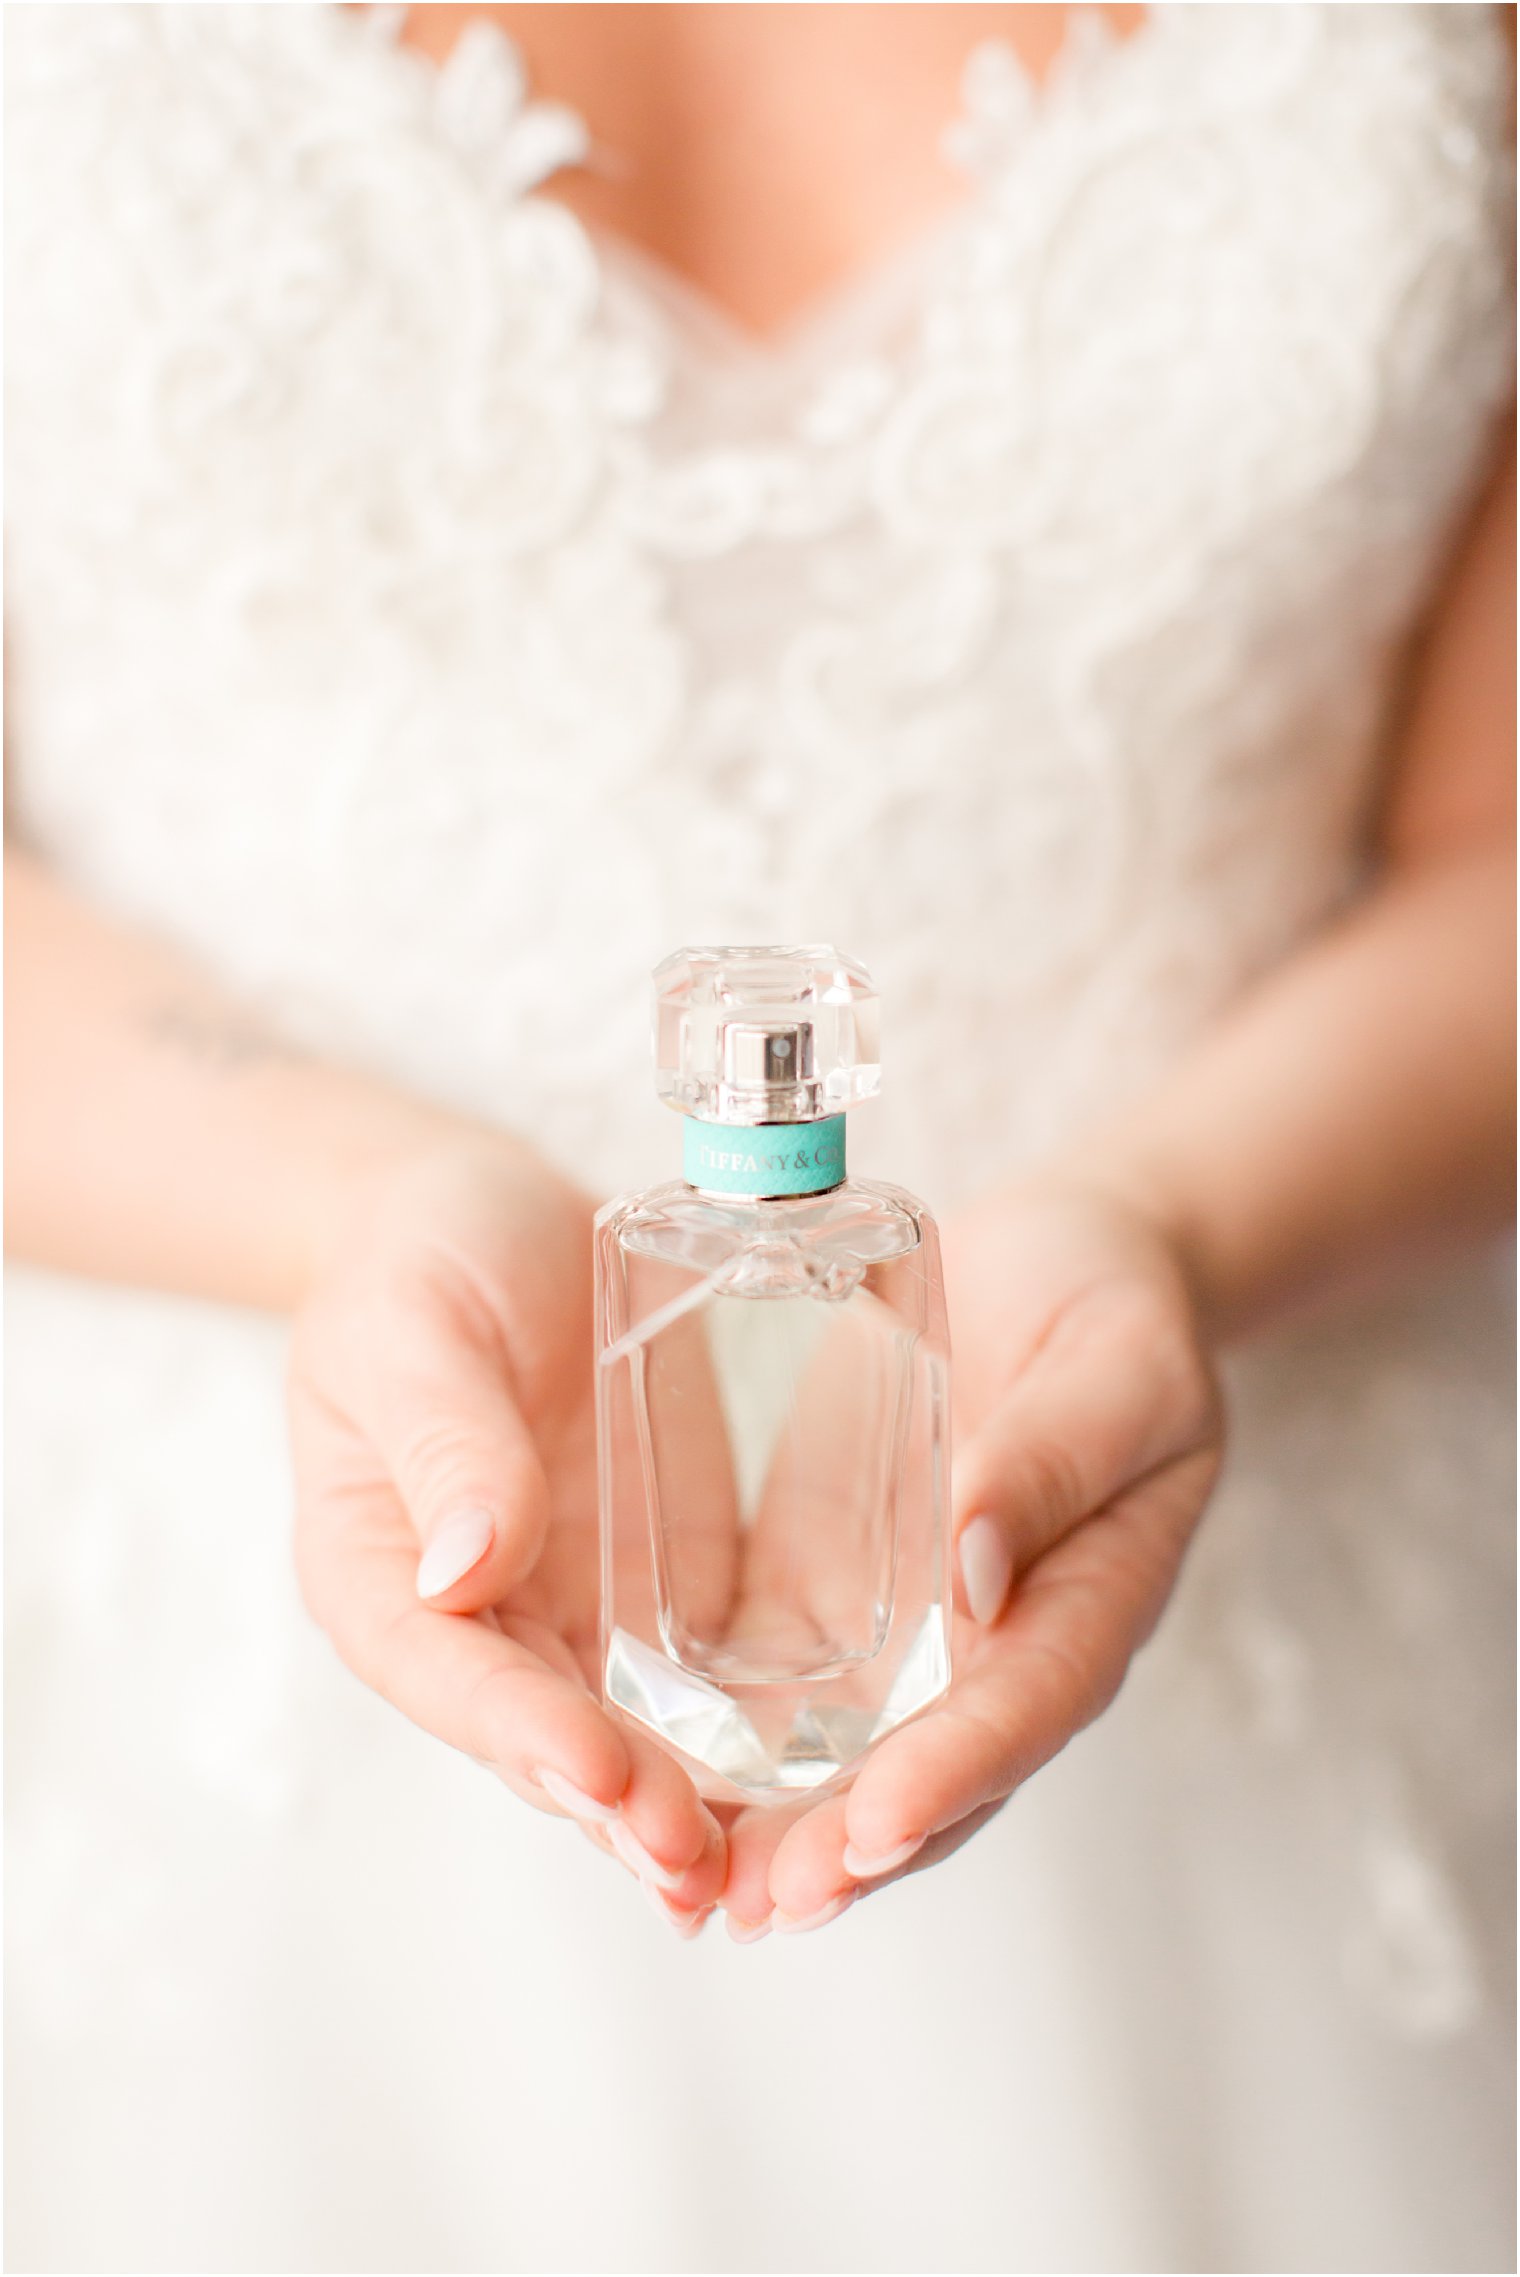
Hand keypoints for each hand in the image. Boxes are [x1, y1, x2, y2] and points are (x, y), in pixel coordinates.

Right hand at [288, 1132, 726, 1926]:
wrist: (490, 1221)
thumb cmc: (421, 1260)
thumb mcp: (415, 1327)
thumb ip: (445, 1439)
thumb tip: (464, 1571)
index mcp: (383, 1573)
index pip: (451, 1673)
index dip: (522, 1732)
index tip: (597, 1773)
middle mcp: (483, 1619)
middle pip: (546, 1736)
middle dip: (622, 1806)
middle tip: (699, 1864)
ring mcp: (578, 1611)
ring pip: (632, 1734)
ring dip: (691, 1805)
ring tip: (761, 1874)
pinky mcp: (665, 1582)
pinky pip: (709, 1673)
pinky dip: (756, 1737)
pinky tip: (824, 1785)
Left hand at [719, 1175, 1223, 1933]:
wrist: (1065, 1263)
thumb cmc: (1113, 1312)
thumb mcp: (1116, 1369)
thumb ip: (1053, 1460)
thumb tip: (975, 1575)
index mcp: (1089, 1599)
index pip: (1025, 1705)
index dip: (954, 1775)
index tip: (875, 1830)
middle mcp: (998, 1644)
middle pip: (929, 1771)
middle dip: (846, 1850)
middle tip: (758, 1904)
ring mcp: (913, 1630)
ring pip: (848, 1756)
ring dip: (780, 1829)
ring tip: (699, 1892)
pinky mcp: (837, 1588)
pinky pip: (784, 1682)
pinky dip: (730, 1745)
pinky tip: (653, 1785)